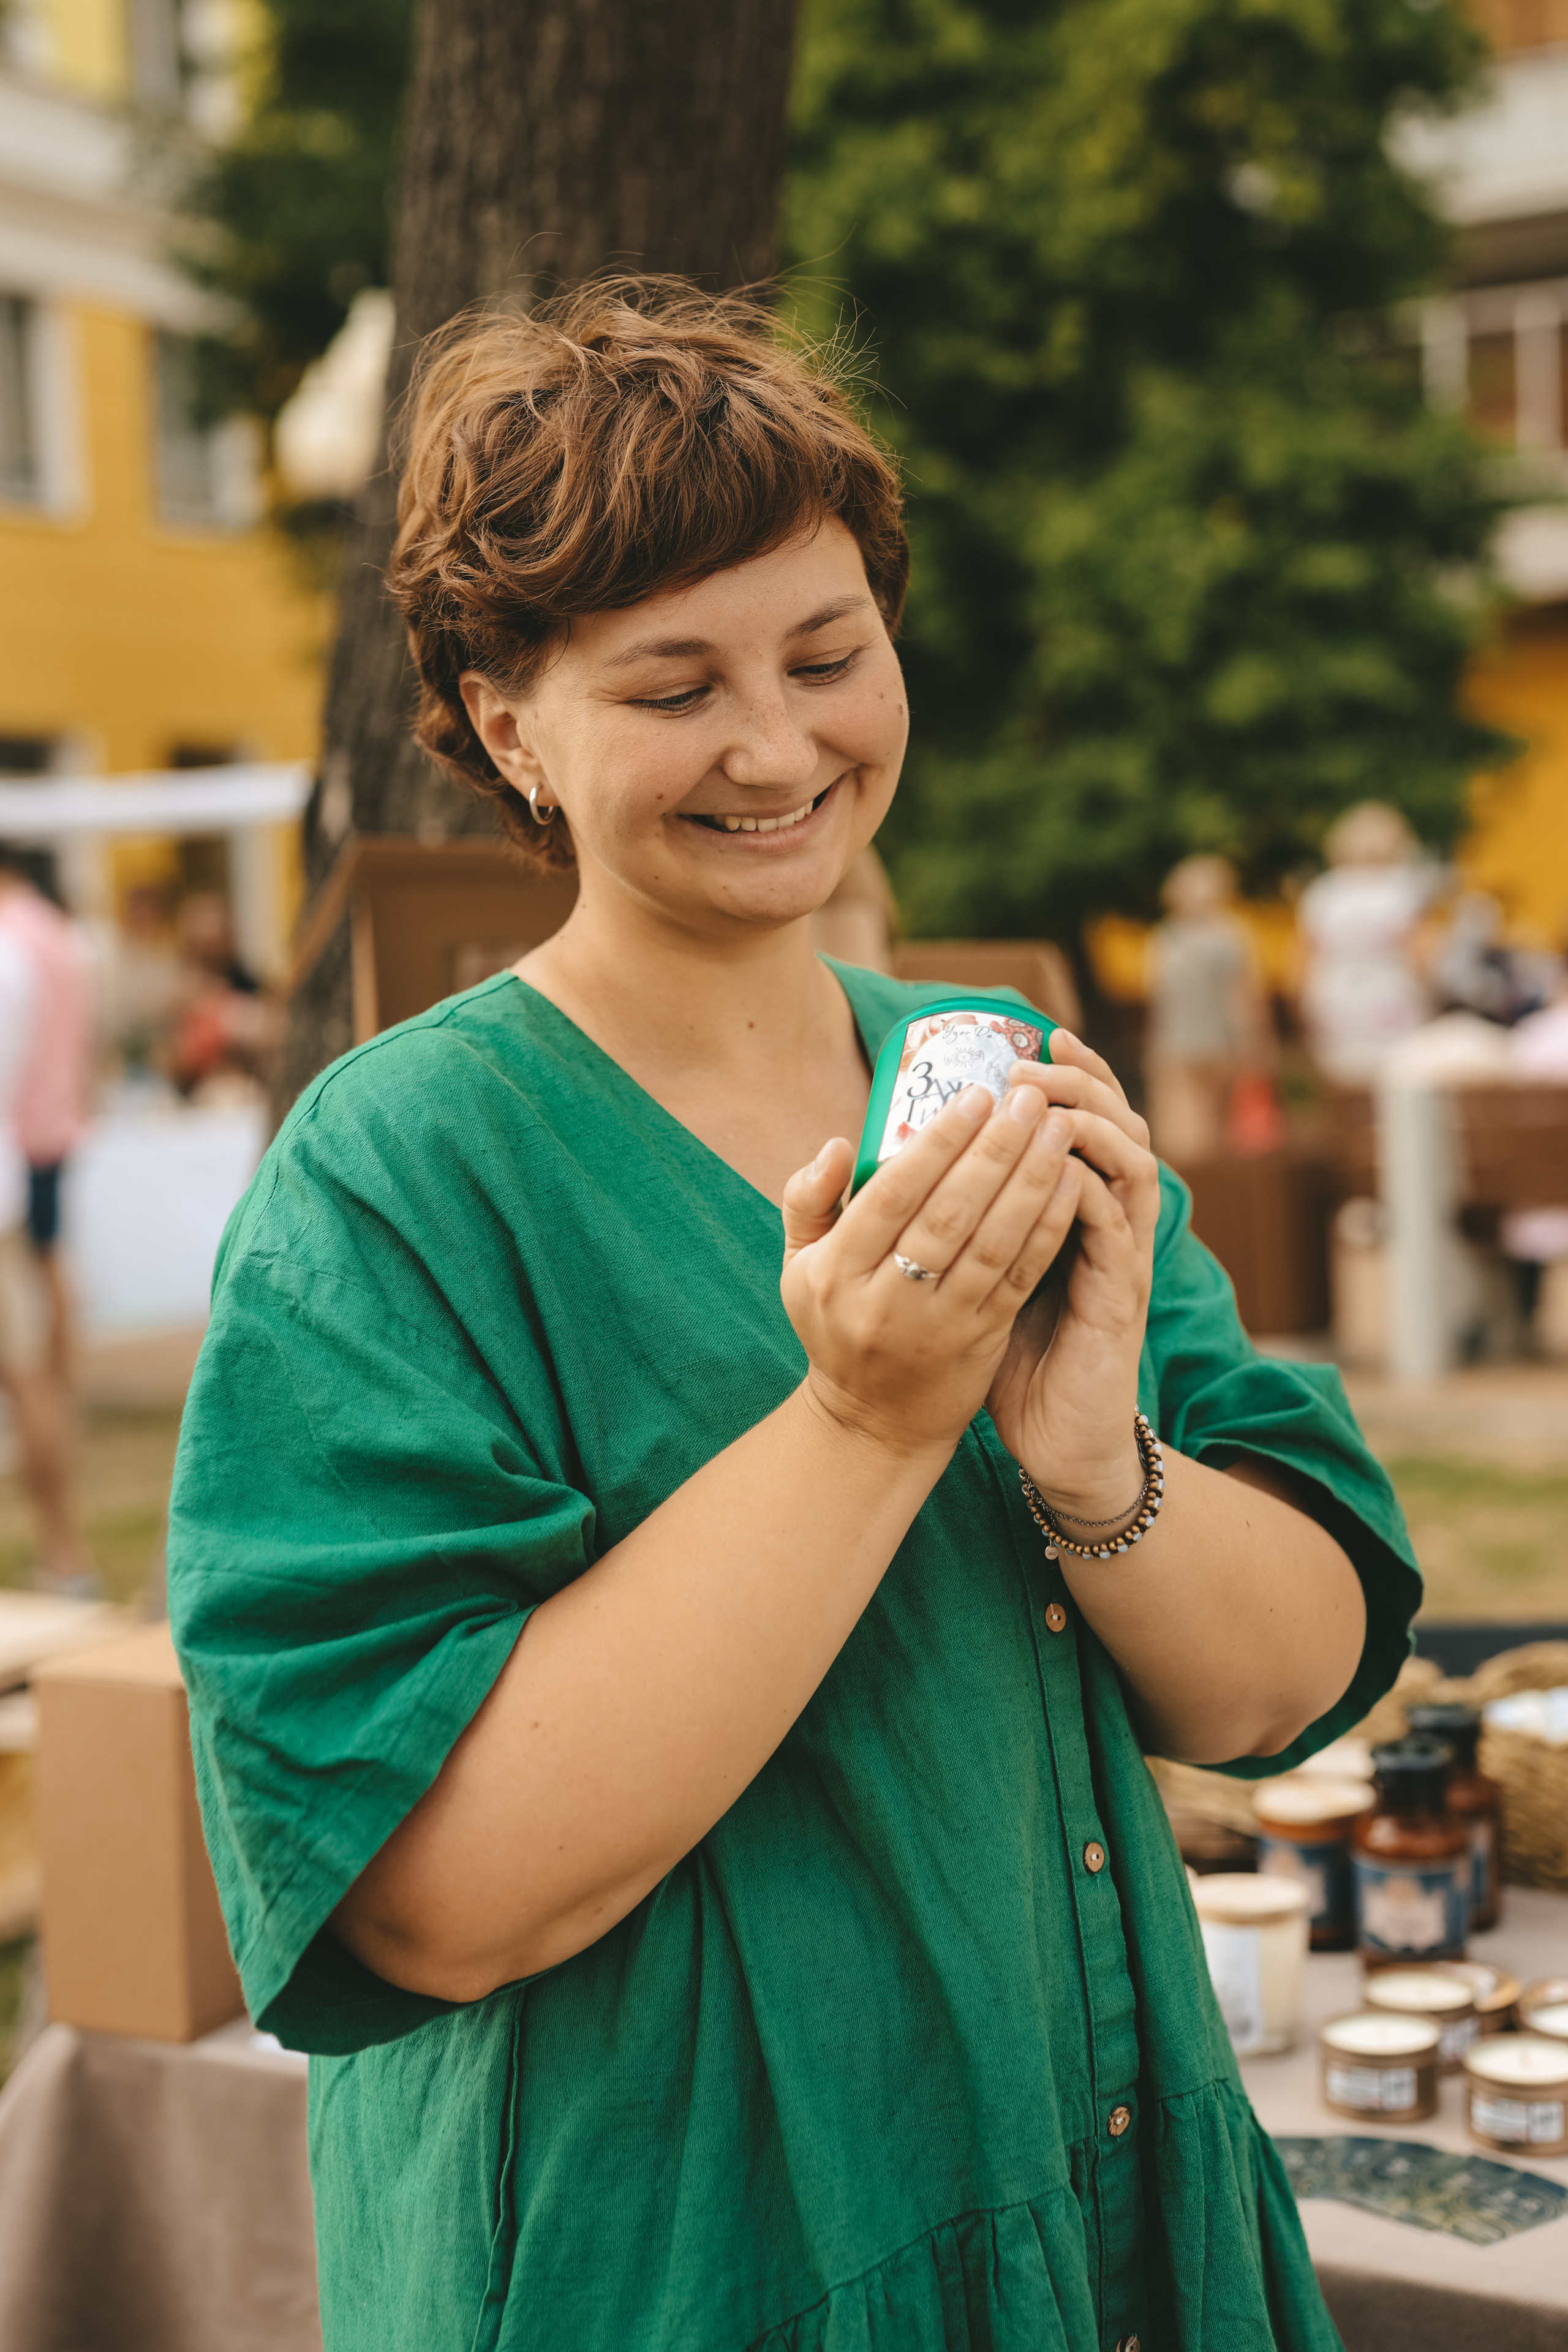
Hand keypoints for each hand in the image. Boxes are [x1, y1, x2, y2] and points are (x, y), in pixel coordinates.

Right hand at [780, 1081, 1079, 1457]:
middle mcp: (885, 1301)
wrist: (873, 1424)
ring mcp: (938, 1324)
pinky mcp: (982, 1340)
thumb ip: (807, 1201)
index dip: (938, 1143)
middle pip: (948, 1213)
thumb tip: (837, 1144)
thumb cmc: (837, 1325)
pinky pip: (1020, 1275)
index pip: (891, 1195)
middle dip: (995, 1149)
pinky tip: (1071, 1184)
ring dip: (1031, 1180)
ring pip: (992, 1242)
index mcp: (836, 1273)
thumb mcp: (799, 1268)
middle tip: (1028, 1097)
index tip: (976, 1094)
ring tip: (1057, 1128)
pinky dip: (1048, 1226)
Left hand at [984, 1032, 1160, 1518]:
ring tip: (1047, 1101)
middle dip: (1078, 1081)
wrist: (1054, 1436)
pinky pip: (1117, 1222)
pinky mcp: (1124, 1290)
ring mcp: (1121, 1253)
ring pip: (1129, 1161)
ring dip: (1092, 1122)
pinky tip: (1056, 1170)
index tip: (1022, 1039)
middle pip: (1115, 1123)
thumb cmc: (1008, 1354)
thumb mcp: (971, 1275)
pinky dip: (1089, 1187)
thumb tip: (882, 1170)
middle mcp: (1105, 1220)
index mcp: (1069, 1211)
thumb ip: (949, 1224)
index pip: (1080, 1121)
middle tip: (1032, 1057)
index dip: (1065, 1077)